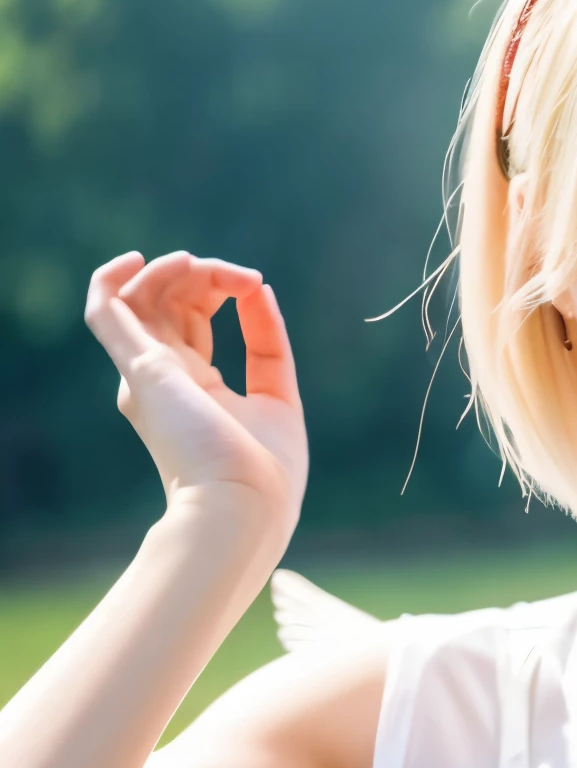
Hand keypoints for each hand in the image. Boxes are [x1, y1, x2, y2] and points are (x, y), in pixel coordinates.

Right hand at [84, 251, 308, 541]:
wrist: (243, 508)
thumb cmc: (266, 474)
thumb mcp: (279, 400)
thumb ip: (267, 348)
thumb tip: (260, 292)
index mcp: (197, 391)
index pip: (198, 323)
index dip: (226, 293)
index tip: (257, 287)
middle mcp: (164, 380)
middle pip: (169, 305)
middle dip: (204, 275)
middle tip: (244, 278)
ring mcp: (147, 374)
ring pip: (140, 299)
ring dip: (172, 270)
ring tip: (203, 264)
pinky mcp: (140, 370)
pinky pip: (105, 311)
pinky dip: (112, 279)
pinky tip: (138, 259)